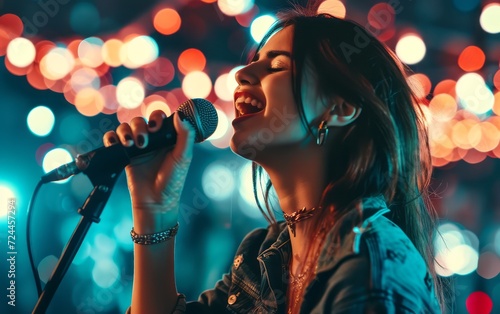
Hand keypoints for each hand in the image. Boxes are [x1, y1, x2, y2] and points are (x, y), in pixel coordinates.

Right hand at [103, 110, 195, 230]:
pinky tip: (115, 144)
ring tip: (129, 145)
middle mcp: (152, 141)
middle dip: (139, 127)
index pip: (159, 118)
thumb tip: (180, 114)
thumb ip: (185, 136)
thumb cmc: (173, 181)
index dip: (156, 118)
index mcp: (166, 138)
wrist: (156, 202)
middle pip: (140, 121)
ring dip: (125, 131)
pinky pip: (113, 140)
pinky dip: (111, 138)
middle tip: (143, 142)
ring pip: (125, 127)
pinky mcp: (124, 156)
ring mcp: (137, 148)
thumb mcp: (183, 158)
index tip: (156, 128)